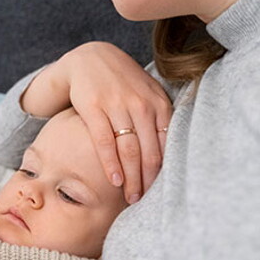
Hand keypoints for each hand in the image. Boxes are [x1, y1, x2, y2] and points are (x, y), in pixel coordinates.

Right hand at [21, 41, 172, 203]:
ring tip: (130, 196)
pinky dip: (110, 163)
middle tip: (144, 200)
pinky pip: (104, 141)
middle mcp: (140, 104)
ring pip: (128, 149)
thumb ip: (159, 118)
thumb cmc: (120, 82)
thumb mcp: (146, 93)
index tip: (161, 191)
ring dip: (131, 177)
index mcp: (158, 102)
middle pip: (148, 151)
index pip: (166, 144)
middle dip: (147, 180)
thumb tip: (171, 152)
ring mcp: (116, 105)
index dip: (164, 171)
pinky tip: (114, 179)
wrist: (89, 58)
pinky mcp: (93, 108)